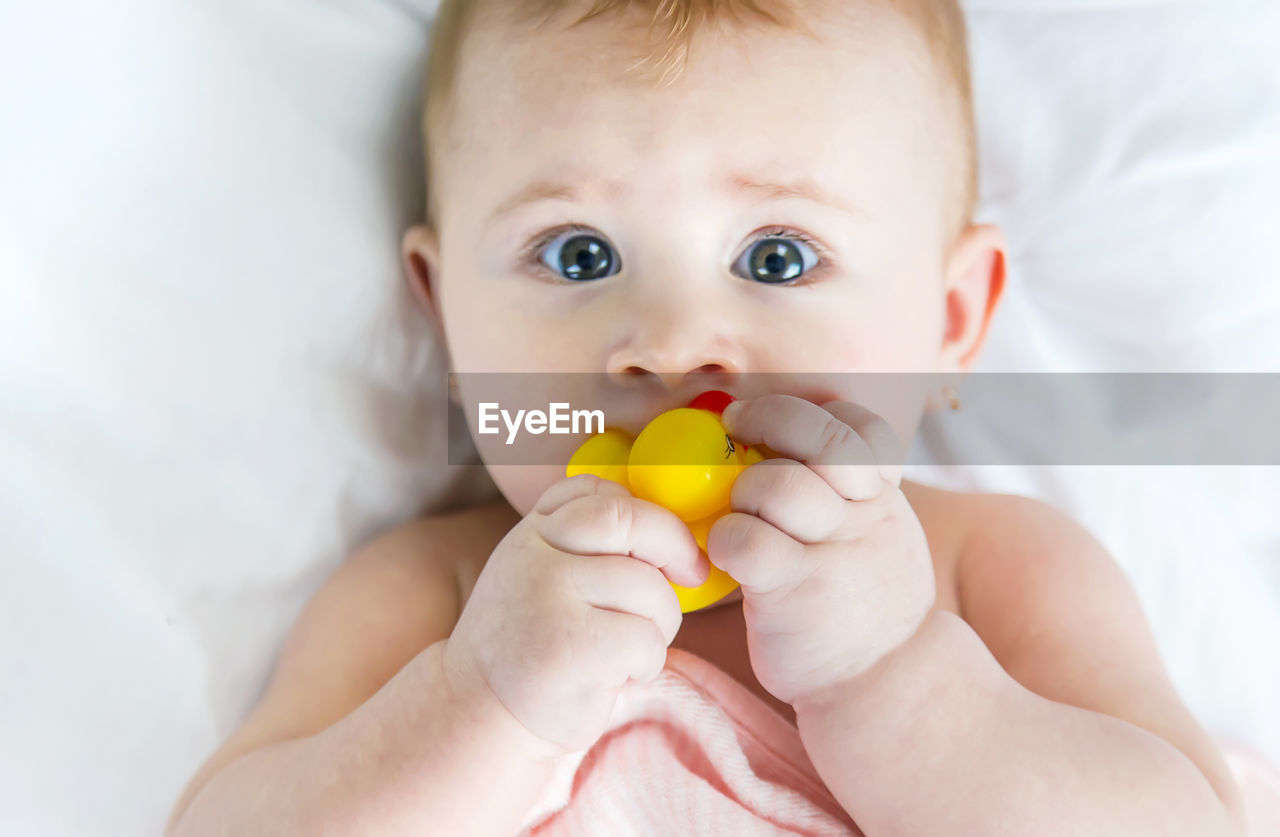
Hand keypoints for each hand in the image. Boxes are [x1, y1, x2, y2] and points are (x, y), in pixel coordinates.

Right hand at [443, 474, 707, 758]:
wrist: (480, 713)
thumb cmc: (530, 642)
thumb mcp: (540, 572)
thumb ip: (583, 538)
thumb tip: (672, 528)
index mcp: (530, 534)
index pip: (598, 493)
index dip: (646, 512)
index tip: (666, 545)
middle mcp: (534, 557)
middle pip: (631, 522)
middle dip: (675, 546)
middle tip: (691, 573)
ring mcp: (549, 599)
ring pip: (651, 588)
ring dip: (659, 624)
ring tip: (627, 649)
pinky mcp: (572, 648)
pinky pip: (647, 639)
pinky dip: (647, 663)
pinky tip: (617, 677)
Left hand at [711, 395, 935, 706]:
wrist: (887, 684)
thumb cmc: (862, 602)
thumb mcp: (877, 536)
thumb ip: (845, 494)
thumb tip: (775, 443)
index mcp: (883, 498)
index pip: (861, 427)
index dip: (810, 412)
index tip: (770, 421)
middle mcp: (866, 517)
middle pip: (822, 439)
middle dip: (768, 420)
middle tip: (736, 430)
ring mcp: (834, 553)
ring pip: (778, 483)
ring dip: (743, 490)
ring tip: (740, 516)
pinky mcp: (795, 591)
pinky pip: (746, 539)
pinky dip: (724, 538)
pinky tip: (727, 556)